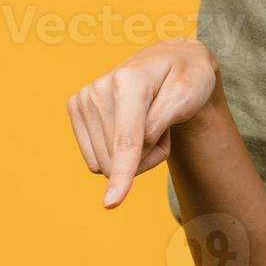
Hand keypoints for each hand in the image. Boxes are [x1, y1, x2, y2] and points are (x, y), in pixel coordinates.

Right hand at [66, 36, 219, 207]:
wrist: (174, 61)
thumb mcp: (189, 96)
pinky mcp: (76, 108)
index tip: (112, 203)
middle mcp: (100, 87)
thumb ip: (160, 123)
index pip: (126, 140)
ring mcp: (84, 98)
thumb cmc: (188, 78)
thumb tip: (128, 154)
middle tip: (164, 126)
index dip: (122, 173)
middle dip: (146, 155)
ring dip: (134, 155)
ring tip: (150, 122)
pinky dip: (117, 152)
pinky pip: (94, 157)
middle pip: (116, 158)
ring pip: (103, 162)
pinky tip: (131, 124)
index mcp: (129, 80)